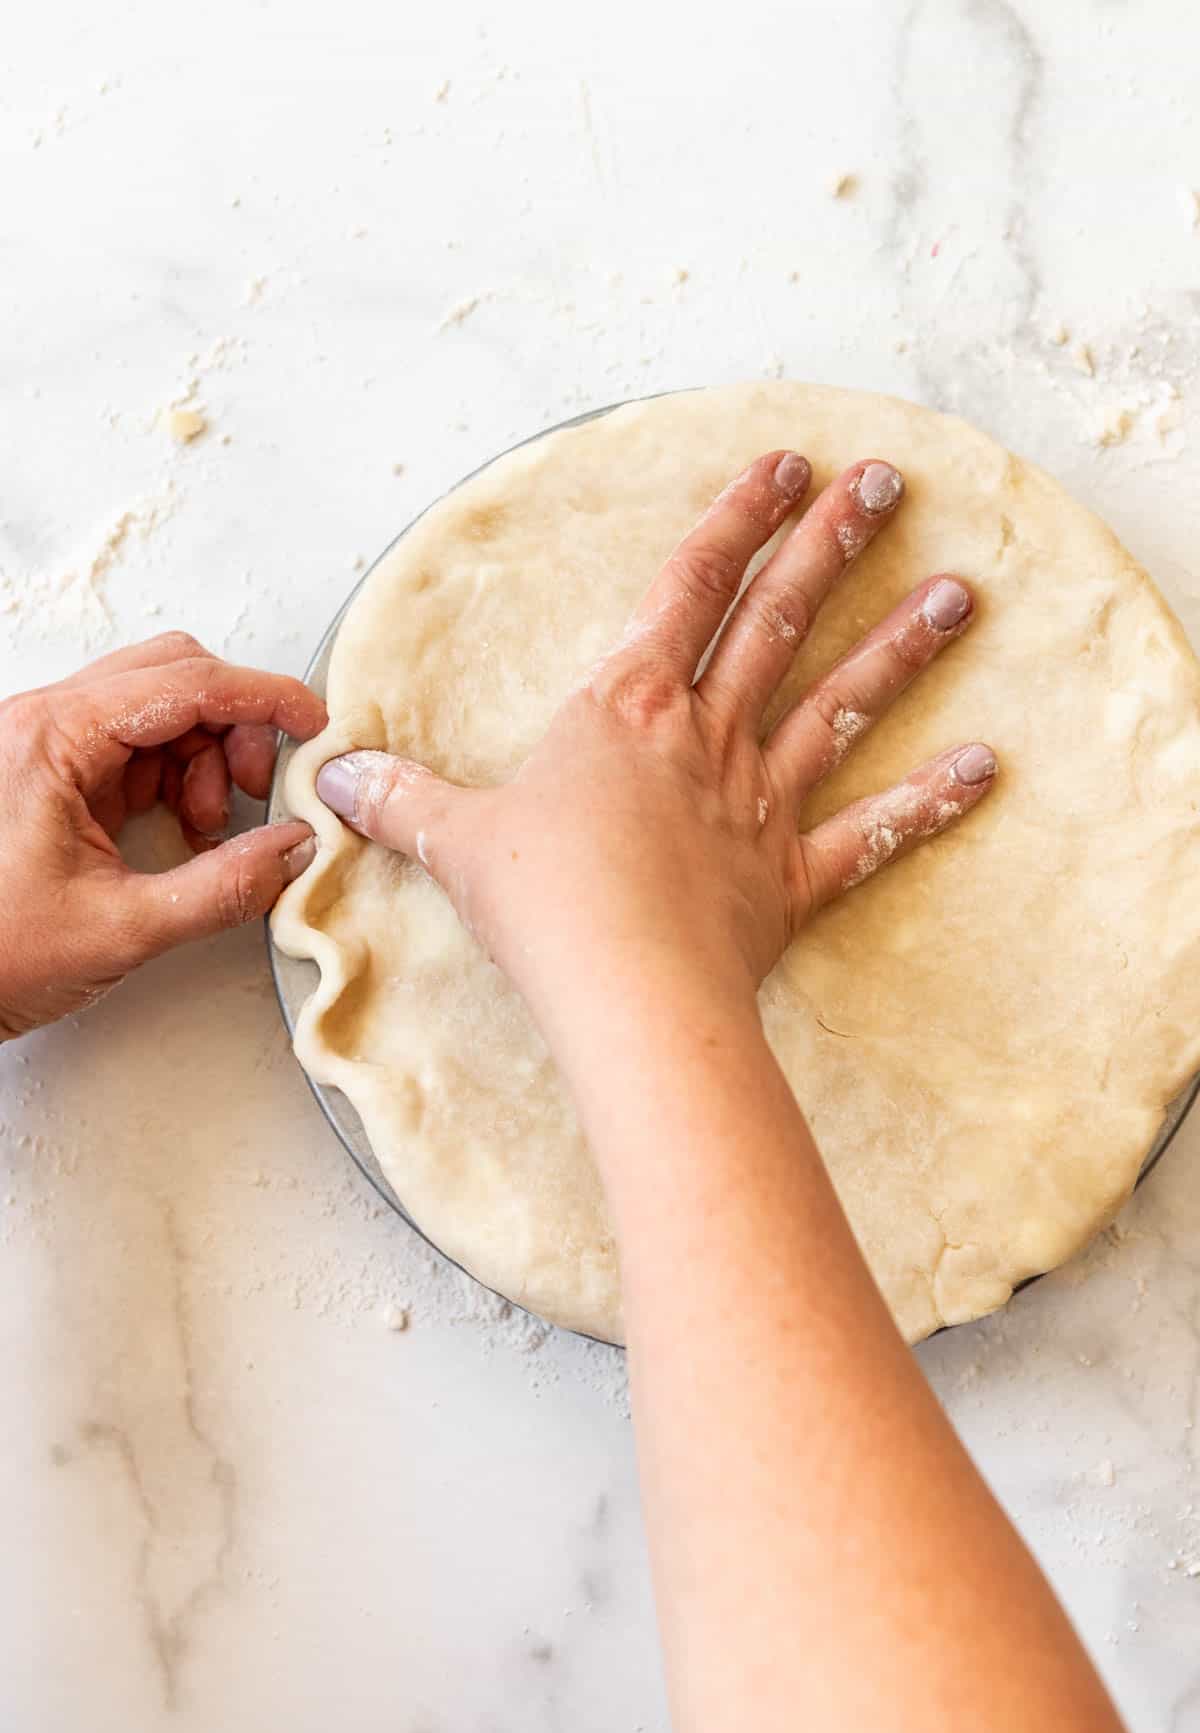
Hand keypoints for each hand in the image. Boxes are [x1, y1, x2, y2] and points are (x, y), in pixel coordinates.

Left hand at [0, 632, 325, 1037]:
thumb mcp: (121, 927)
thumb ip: (222, 888)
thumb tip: (292, 851)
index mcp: (51, 737)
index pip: (186, 682)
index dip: (264, 698)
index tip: (314, 724)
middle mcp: (45, 724)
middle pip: (175, 676)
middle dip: (235, 728)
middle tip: (259, 792)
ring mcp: (50, 746)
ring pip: (163, 709)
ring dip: (209, 759)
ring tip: (210, 832)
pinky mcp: (58, 776)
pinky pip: (140, 747)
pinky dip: (182, 779)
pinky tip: (188, 832)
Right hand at [313, 452, 995, 1030]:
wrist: (622, 992)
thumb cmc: (542, 906)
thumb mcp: (457, 842)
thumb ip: (401, 802)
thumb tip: (332, 779)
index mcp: (627, 708)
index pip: (690, 588)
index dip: (738, 520)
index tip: (788, 462)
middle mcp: (705, 738)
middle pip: (778, 622)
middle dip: (831, 546)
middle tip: (887, 482)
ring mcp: (760, 804)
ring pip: (839, 707)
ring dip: (900, 647)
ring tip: (961, 591)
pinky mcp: (793, 878)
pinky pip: (872, 834)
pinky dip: (928, 803)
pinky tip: (984, 767)